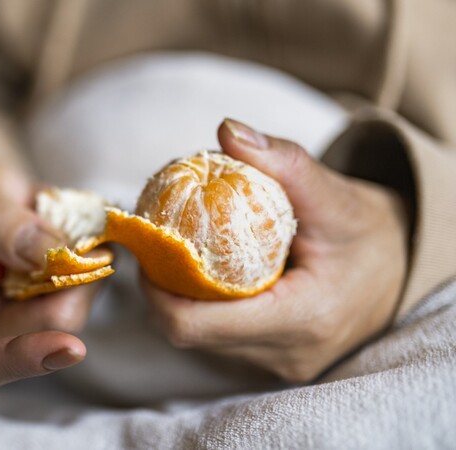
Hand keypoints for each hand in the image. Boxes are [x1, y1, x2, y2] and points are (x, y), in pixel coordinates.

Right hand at [0, 163, 99, 392]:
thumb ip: (0, 219)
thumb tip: (49, 255)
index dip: (20, 362)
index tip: (71, 347)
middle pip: (37, 337)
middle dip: (68, 289)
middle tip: (77, 235)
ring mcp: (17, 322)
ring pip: (68, 315)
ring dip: (82, 271)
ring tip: (62, 223)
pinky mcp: (47, 309)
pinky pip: (82, 295)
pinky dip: (88, 264)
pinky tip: (71, 234)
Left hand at [143, 119, 408, 382]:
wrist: (400, 271)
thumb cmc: (370, 233)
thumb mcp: (336, 194)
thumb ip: (283, 162)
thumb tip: (227, 130)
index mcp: (301, 319)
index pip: (195, 325)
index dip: (155, 291)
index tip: (148, 247)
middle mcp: (286, 354)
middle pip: (190, 332)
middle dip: (163, 288)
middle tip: (158, 241)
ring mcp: (279, 365)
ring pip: (201, 340)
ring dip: (182, 297)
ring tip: (181, 250)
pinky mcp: (272, 361)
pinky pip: (219, 339)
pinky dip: (204, 305)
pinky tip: (206, 271)